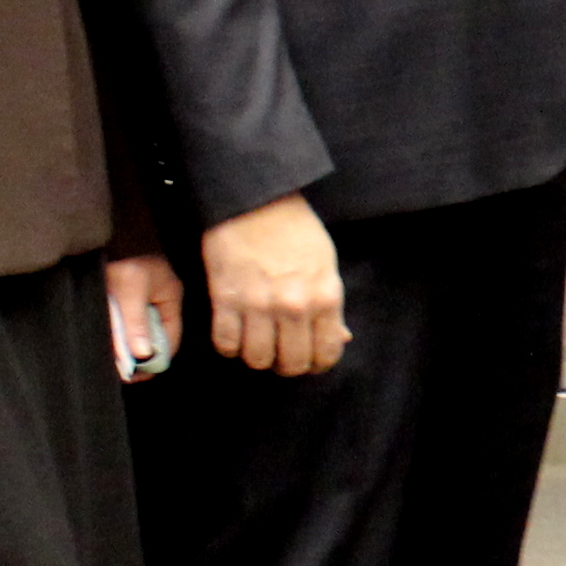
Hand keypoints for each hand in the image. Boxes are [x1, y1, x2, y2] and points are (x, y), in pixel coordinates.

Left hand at [105, 249, 183, 381]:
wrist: (96, 235)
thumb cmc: (121, 252)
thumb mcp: (130, 286)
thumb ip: (135, 321)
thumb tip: (143, 355)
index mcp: (170, 297)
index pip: (171, 338)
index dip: (156, 358)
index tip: (137, 372)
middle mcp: (157, 302)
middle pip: (152, 339)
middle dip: (137, 355)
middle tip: (120, 370)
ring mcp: (139, 302)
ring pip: (135, 334)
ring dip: (123, 346)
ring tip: (110, 359)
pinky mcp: (121, 301)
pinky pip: (121, 325)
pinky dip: (113, 335)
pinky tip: (105, 342)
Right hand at [199, 194, 348, 376]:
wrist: (254, 200)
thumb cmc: (294, 229)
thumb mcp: (325, 264)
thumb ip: (331, 307)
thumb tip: (340, 339)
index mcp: (325, 297)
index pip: (326, 353)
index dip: (317, 363)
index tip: (308, 358)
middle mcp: (294, 306)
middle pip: (291, 364)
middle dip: (286, 364)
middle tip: (280, 352)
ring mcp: (258, 305)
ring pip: (256, 359)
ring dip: (256, 356)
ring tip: (257, 341)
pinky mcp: (225, 299)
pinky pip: (225, 344)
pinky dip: (229, 345)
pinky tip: (235, 332)